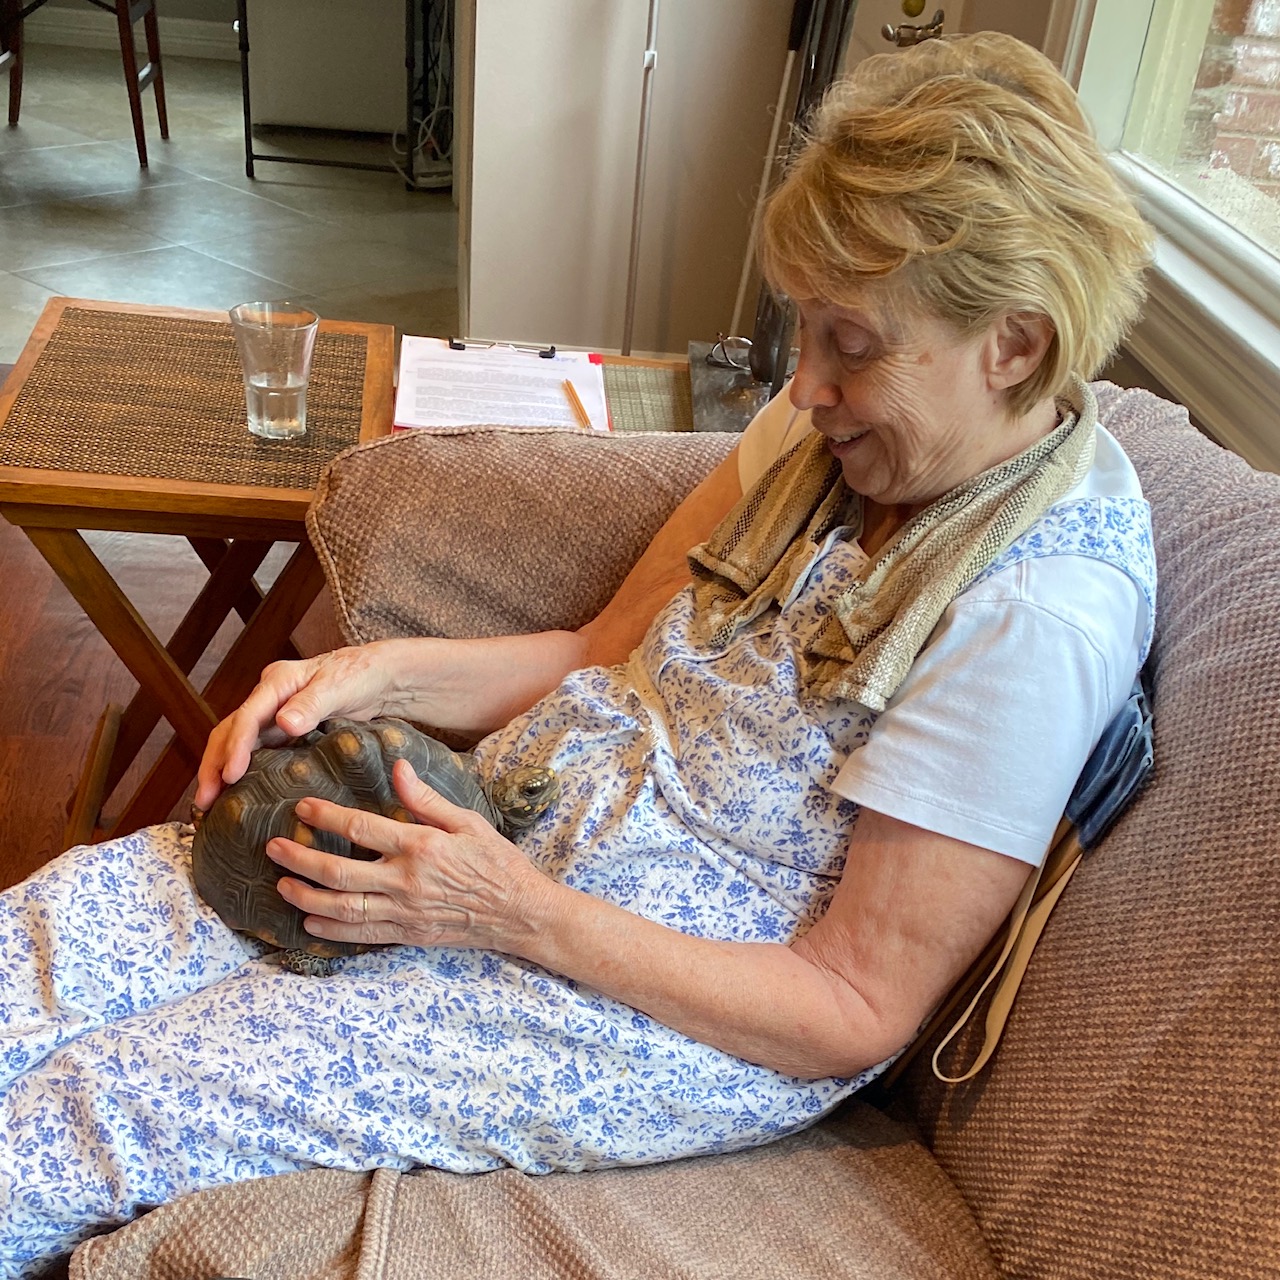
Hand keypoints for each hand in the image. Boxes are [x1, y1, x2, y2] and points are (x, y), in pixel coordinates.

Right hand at [195, 644, 400, 810]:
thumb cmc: (362, 675)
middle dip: (213, 765)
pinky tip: (238, 796)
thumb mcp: (340, 687)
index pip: (246, 717)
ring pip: (238, 743)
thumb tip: (283, 723)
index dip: (235, 748)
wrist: (383, 676)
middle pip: (230, 731)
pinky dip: (243, 772)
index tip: (229, 776)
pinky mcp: (285, 732)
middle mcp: (269, 698)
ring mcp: (275, 714)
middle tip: (204, 801)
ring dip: (221, 771)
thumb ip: (312, 704)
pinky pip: (257, 752)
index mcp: (277, 682)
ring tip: (210, 805)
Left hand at [264, 758, 555, 953]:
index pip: (361, 828)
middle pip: (339, 871)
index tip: (301, 808)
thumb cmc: (496, 862)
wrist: (518, 912)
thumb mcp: (468, 822)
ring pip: (342, 907)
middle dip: (300, 859)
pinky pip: (360, 934)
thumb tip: (398, 768)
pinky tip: (309, 920)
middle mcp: (406, 881)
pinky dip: (331, 929)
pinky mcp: (407, 934)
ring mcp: (404, 912)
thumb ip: (427, 799)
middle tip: (273, 847)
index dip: (326, 817)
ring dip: (306, 896)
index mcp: (421, 846)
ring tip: (282, 884)